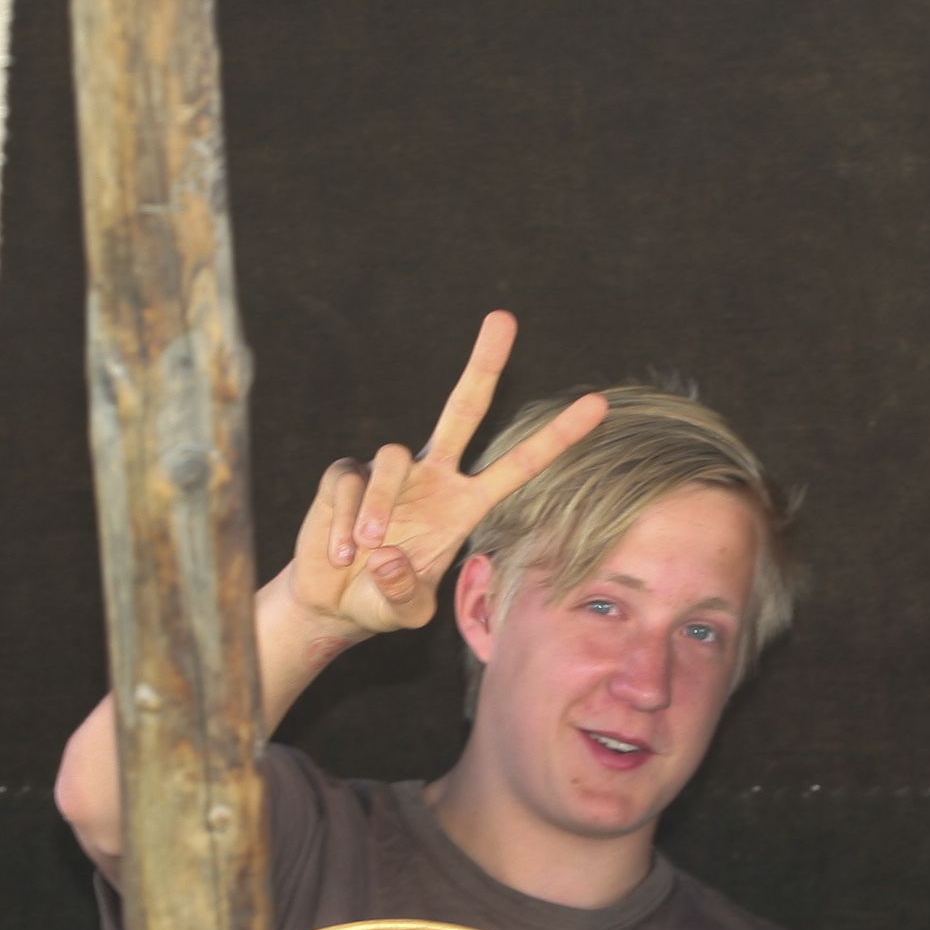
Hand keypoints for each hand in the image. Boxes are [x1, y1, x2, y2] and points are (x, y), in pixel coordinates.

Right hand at [276, 313, 607, 645]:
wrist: (332, 604)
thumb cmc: (381, 600)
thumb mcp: (405, 611)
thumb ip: (405, 594)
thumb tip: (389, 554)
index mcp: (465, 505)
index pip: (519, 465)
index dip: (557, 437)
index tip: (597, 405)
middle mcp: (433, 477)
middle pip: (463, 409)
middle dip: (483, 363)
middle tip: (504, 318)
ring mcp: (390, 473)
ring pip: (392, 460)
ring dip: (378, 509)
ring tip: (362, 551)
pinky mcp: (345, 475)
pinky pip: (349, 484)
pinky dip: (342, 522)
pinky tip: (337, 554)